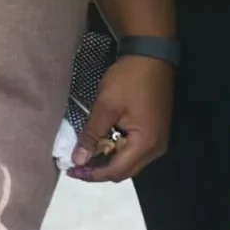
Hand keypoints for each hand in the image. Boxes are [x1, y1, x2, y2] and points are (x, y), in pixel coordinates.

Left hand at [67, 54, 172, 182]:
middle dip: (99, 170)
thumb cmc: (129, 79)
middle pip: (125, 171)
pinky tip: (102, 143)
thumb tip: (78, 160)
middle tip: (76, 164)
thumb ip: (91, 135)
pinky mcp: (156, 132)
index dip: (93, 174)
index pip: (116, 170)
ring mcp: (158, 141)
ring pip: (130, 162)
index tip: (71, 170)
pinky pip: (135, 151)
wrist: (152, 55)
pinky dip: (117, 151)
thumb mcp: (106, 105)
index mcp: (145, 144)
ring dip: (108, 161)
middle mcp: (155, 148)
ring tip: (86, 154)